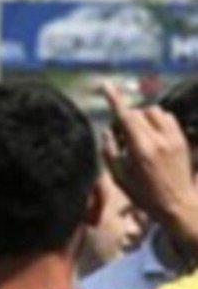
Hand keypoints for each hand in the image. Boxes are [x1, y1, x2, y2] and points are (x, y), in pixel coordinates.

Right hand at [101, 82, 196, 230]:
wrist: (176, 204)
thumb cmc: (143, 195)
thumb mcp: (119, 179)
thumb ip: (110, 152)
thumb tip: (108, 131)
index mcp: (140, 150)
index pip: (126, 117)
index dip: (115, 99)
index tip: (106, 85)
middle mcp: (158, 139)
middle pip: (138, 112)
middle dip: (128, 119)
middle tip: (123, 137)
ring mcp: (173, 136)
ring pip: (154, 111)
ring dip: (144, 118)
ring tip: (140, 136)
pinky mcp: (182, 138)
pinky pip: (167, 117)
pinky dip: (158, 121)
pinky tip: (155, 136)